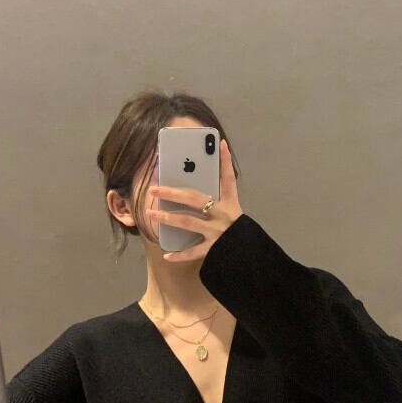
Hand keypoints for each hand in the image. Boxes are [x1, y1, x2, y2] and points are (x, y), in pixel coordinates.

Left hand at [146, 139, 243, 262]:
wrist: (250, 258)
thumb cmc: (238, 234)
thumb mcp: (232, 213)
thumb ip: (217, 201)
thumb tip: (195, 190)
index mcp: (231, 204)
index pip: (228, 179)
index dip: (225, 161)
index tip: (221, 144)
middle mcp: (224, 215)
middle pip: (195, 199)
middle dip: (172, 193)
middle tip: (153, 188)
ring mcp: (218, 233)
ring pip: (188, 222)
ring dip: (167, 218)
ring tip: (150, 214)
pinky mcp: (214, 250)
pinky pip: (193, 252)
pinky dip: (179, 254)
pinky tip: (166, 253)